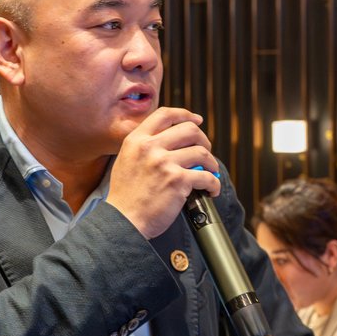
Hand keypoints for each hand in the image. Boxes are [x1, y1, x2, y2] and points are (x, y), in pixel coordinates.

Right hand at [105, 107, 220, 238]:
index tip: (196, 120)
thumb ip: (144, 147)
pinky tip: (211, 190)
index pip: (165, 114)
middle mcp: (150, 147)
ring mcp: (164, 163)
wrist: (123, 221)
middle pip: (189, 130)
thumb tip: (170, 141)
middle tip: (205, 151)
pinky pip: (206, 177)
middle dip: (203, 140)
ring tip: (211, 172)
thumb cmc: (125, 197)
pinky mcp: (177, 180)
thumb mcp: (126, 160)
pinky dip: (214, 184)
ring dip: (211, 163)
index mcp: (136, 140)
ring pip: (201, 152)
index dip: (185, 114)